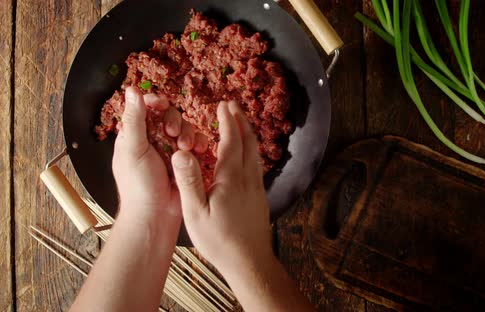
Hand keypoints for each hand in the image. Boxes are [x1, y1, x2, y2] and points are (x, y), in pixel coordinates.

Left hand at [112, 86, 200, 220]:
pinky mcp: (186, 161)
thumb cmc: (138, 186)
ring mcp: (171, 150)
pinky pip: (197, 144)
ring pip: (186, 128)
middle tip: (172, 135)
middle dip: (175, 122)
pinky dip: (199, 145)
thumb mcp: (133, 149)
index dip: (156, 103)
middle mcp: (153, 140)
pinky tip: (196, 154)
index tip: (162, 106)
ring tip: (185, 149)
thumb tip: (132, 90)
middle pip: (170, 115)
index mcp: (135, 135)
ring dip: (188, 135)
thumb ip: (134, 119)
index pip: (147, 108)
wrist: (156, 215)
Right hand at [172, 101, 272, 270]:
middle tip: (233, 106)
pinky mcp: (260, 197)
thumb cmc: (219, 241)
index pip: (231, 141)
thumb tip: (181, 152)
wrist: (250, 261)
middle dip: (240, 121)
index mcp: (230, 178)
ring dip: (248, 134)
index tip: (223, 105)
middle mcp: (247, 179)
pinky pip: (256, 165)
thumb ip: (189, 181)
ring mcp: (256, 188)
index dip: (227, 121)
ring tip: (240, 124)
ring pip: (255, 153)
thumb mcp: (195, 213)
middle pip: (248, 142)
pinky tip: (245, 156)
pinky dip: (250, 151)